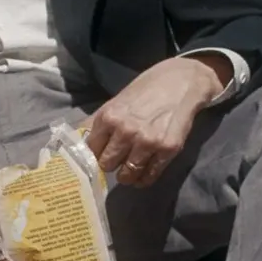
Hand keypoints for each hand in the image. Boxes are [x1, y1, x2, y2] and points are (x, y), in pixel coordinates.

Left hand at [85, 57, 225, 187]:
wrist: (182, 81)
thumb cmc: (147, 88)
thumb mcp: (117, 100)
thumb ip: (99, 122)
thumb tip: (78, 141)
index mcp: (109, 117)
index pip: (91, 150)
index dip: (95, 154)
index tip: (100, 156)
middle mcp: (126, 131)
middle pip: (106, 165)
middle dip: (111, 165)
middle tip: (118, 160)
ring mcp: (147, 142)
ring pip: (127, 175)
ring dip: (127, 175)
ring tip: (130, 168)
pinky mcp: (167, 150)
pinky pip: (149, 177)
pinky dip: (144, 179)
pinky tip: (144, 172)